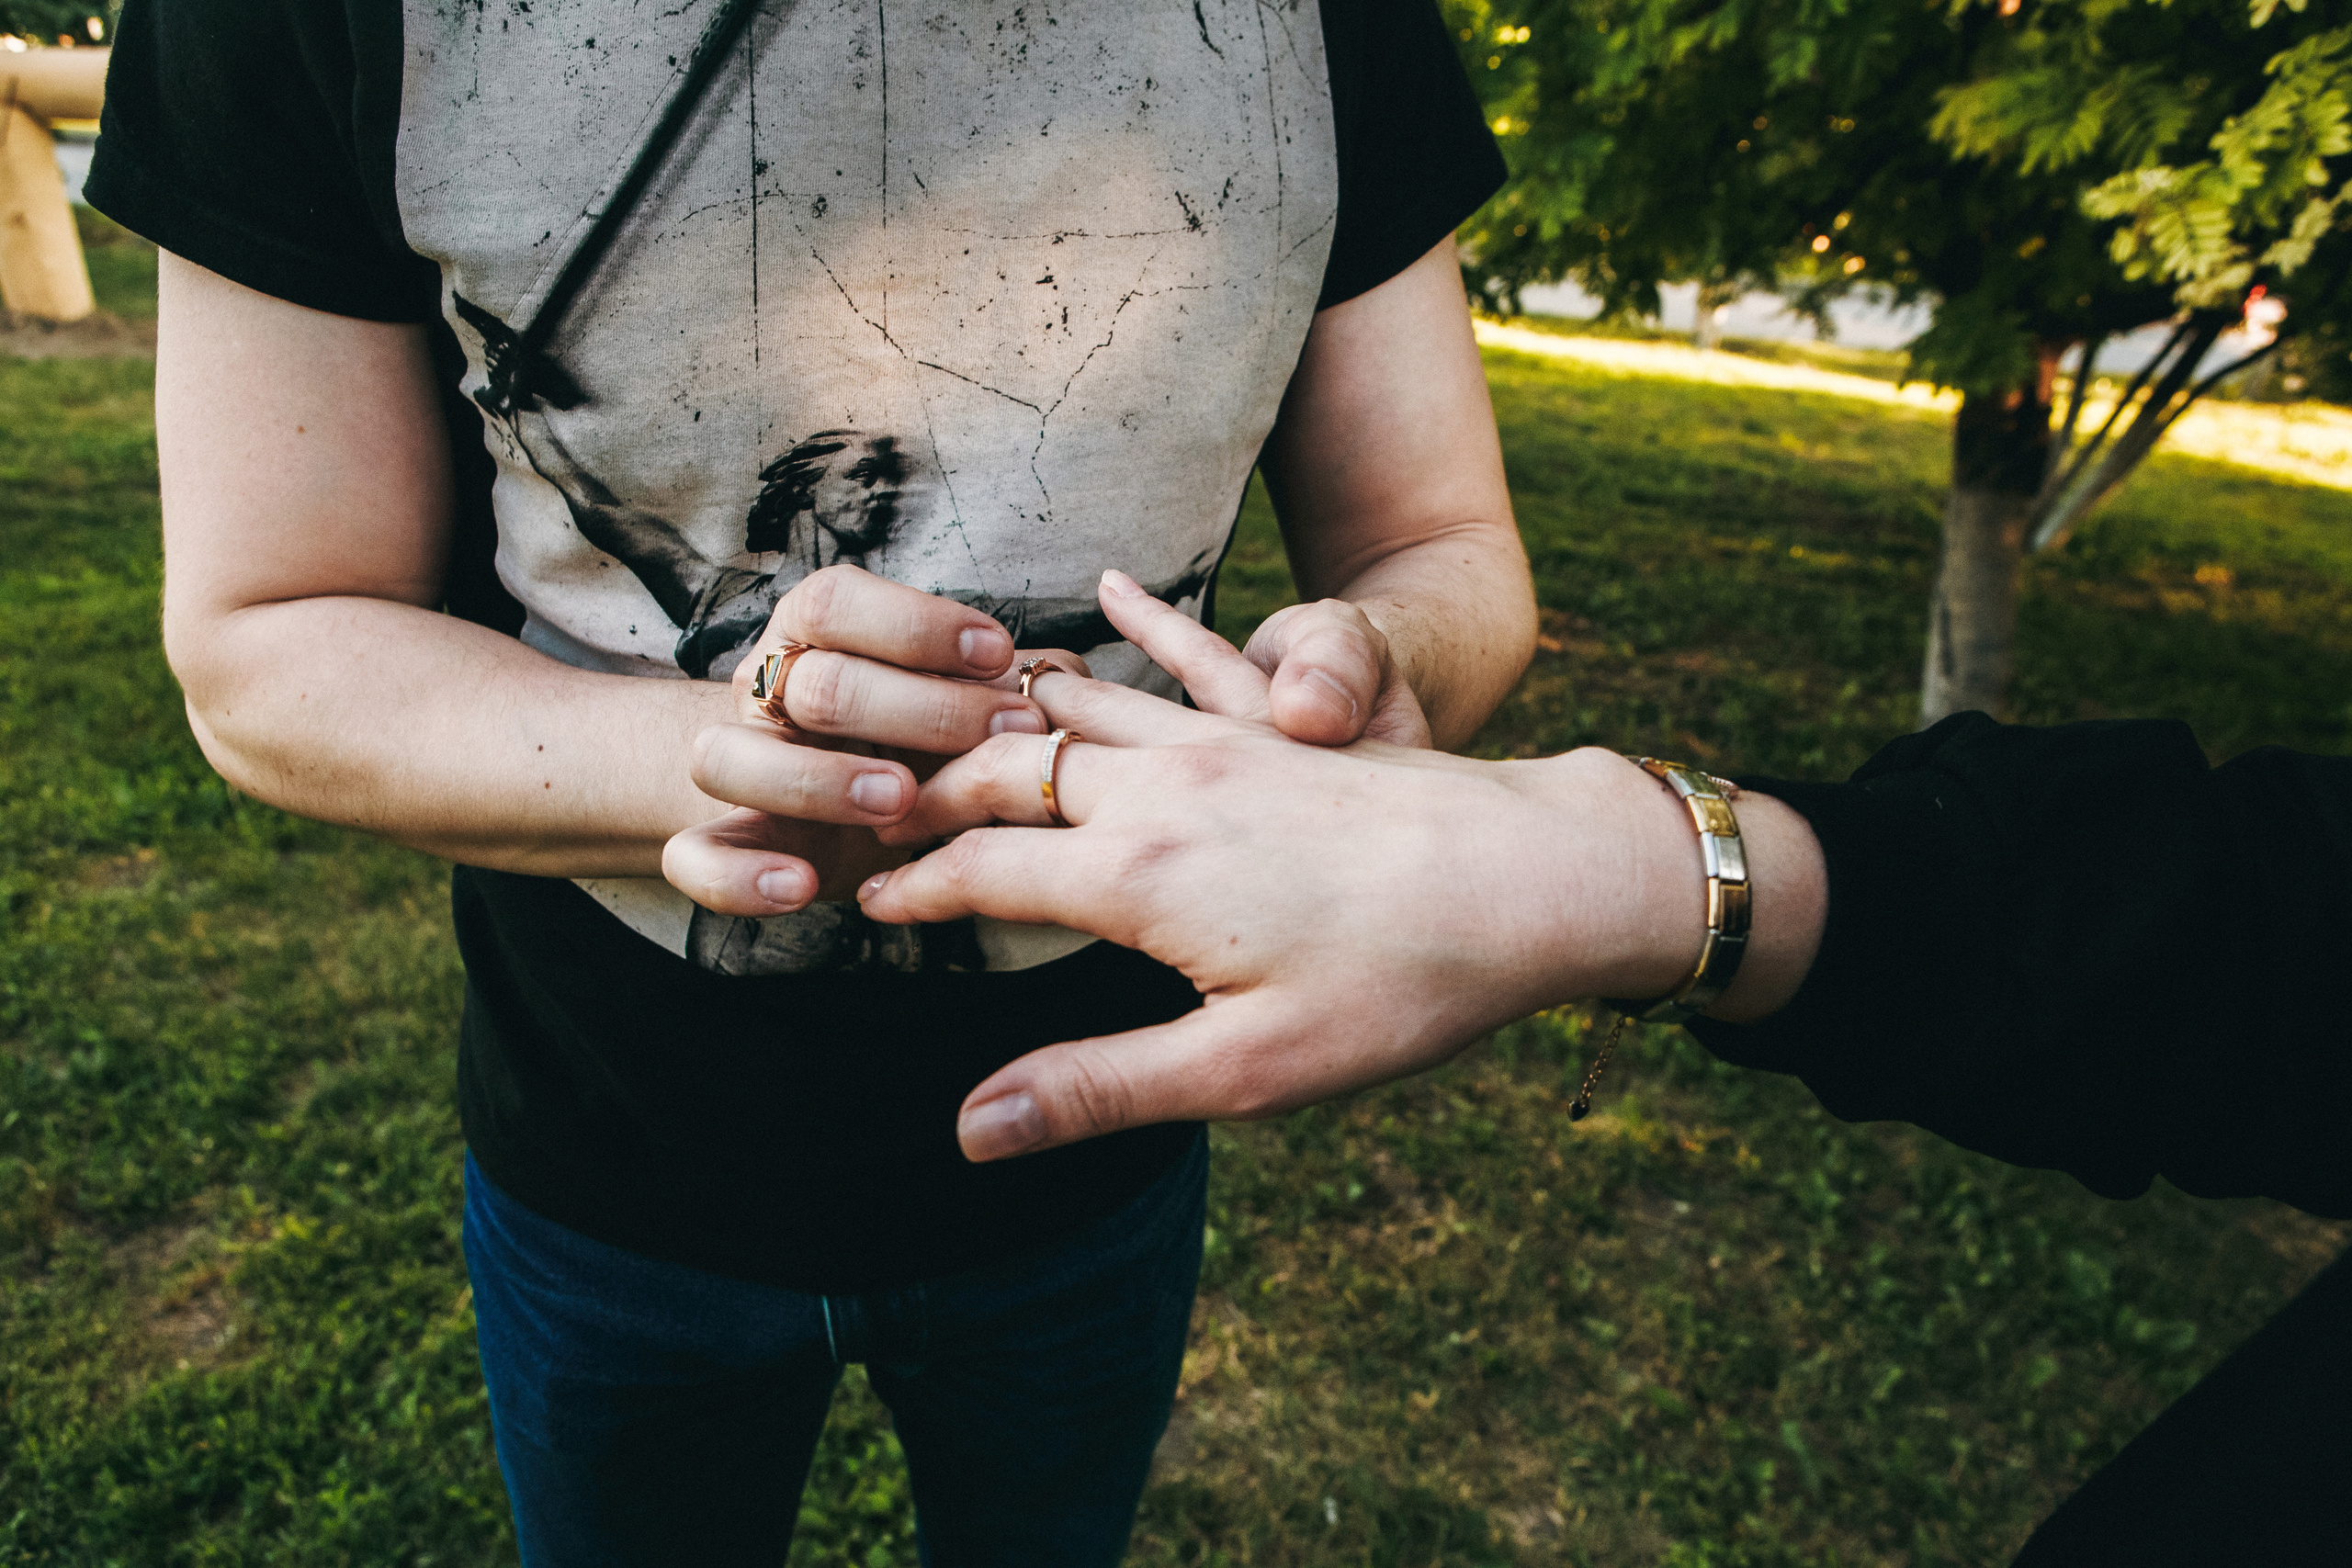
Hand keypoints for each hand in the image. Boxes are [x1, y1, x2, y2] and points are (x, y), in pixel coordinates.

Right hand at [662, 564, 1086, 911]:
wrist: (841, 798)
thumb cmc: (921, 732)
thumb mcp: (964, 697)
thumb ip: (1006, 682)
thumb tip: (1066, 679)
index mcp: (817, 633)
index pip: (838, 602)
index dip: (917, 625)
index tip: (998, 655)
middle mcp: (766, 689)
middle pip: (814, 683)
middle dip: (912, 710)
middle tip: (995, 738)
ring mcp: (738, 763)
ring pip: (729, 758)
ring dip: (820, 781)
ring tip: (899, 802)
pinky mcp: (727, 843)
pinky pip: (692, 858)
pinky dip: (739, 877)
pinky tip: (799, 887)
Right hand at [862, 572, 1826, 1162]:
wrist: (1537, 880)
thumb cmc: (1399, 989)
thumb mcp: (1244, 1070)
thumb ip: (1097, 1090)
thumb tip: (969, 1132)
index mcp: (1136, 878)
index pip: (984, 874)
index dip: (913, 888)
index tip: (860, 899)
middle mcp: (1163, 789)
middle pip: (1011, 772)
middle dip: (930, 786)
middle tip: (868, 796)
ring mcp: (1226, 742)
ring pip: (1083, 704)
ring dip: (1004, 707)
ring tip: (940, 703)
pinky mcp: (1285, 721)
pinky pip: (1197, 651)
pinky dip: (1143, 619)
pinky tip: (1107, 586)